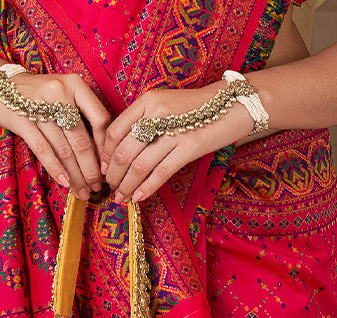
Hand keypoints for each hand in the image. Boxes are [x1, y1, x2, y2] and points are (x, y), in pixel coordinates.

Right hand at [0, 71, 110, 198]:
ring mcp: (39, 106)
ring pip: (64, 149)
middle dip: (90, 169)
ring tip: (82, 191)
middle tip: (96, 187)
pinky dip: (55, 168)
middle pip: (81, 140)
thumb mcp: (65, 95)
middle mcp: (59, 92)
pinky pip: (43, 150)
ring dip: (75, 175)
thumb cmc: (39, 96)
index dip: (105, 148)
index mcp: (75, 84)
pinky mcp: (22, 119)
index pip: (100, 119)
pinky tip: (65, 183)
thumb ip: (83, 114)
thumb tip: (102, 155)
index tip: (107, 167)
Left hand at [102, 84, 252, 202]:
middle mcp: (157, 113)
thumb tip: (121, 151)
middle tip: (110, 188)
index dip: (106, 154)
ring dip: (127, 185)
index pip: (115, 130)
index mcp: (148, 101)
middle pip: (124, 151)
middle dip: (113, 175)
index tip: (104, 169)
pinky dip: (147, 187)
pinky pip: (161, 172)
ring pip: (140, 165)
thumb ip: (144, 122)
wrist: (232, 105)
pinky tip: (139, 197)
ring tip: (121, 197)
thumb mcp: (165, 106)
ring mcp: (173, 130)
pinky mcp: (189, 147)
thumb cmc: (196, 109)